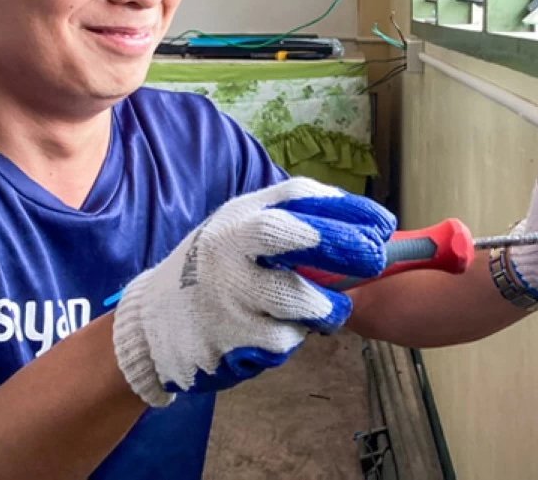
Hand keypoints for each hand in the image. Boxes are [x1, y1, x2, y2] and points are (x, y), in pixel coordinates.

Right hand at [113, 178, 395, 406]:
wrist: (154, 323)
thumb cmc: (215, 272)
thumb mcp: (242, 231)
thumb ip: (291, 223)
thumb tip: (362, 228)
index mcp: (240, 215)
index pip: (299, 198)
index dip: (348, 208)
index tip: (383, 224)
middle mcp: (229, 246)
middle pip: (295, 236)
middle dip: (343, 245)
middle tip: (374, 259)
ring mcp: (227, 292)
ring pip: (299, 299)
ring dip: (325, 309)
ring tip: (328, 312)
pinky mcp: (229, 336)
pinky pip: (284, 339)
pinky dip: (292, 338)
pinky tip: (273, 332)